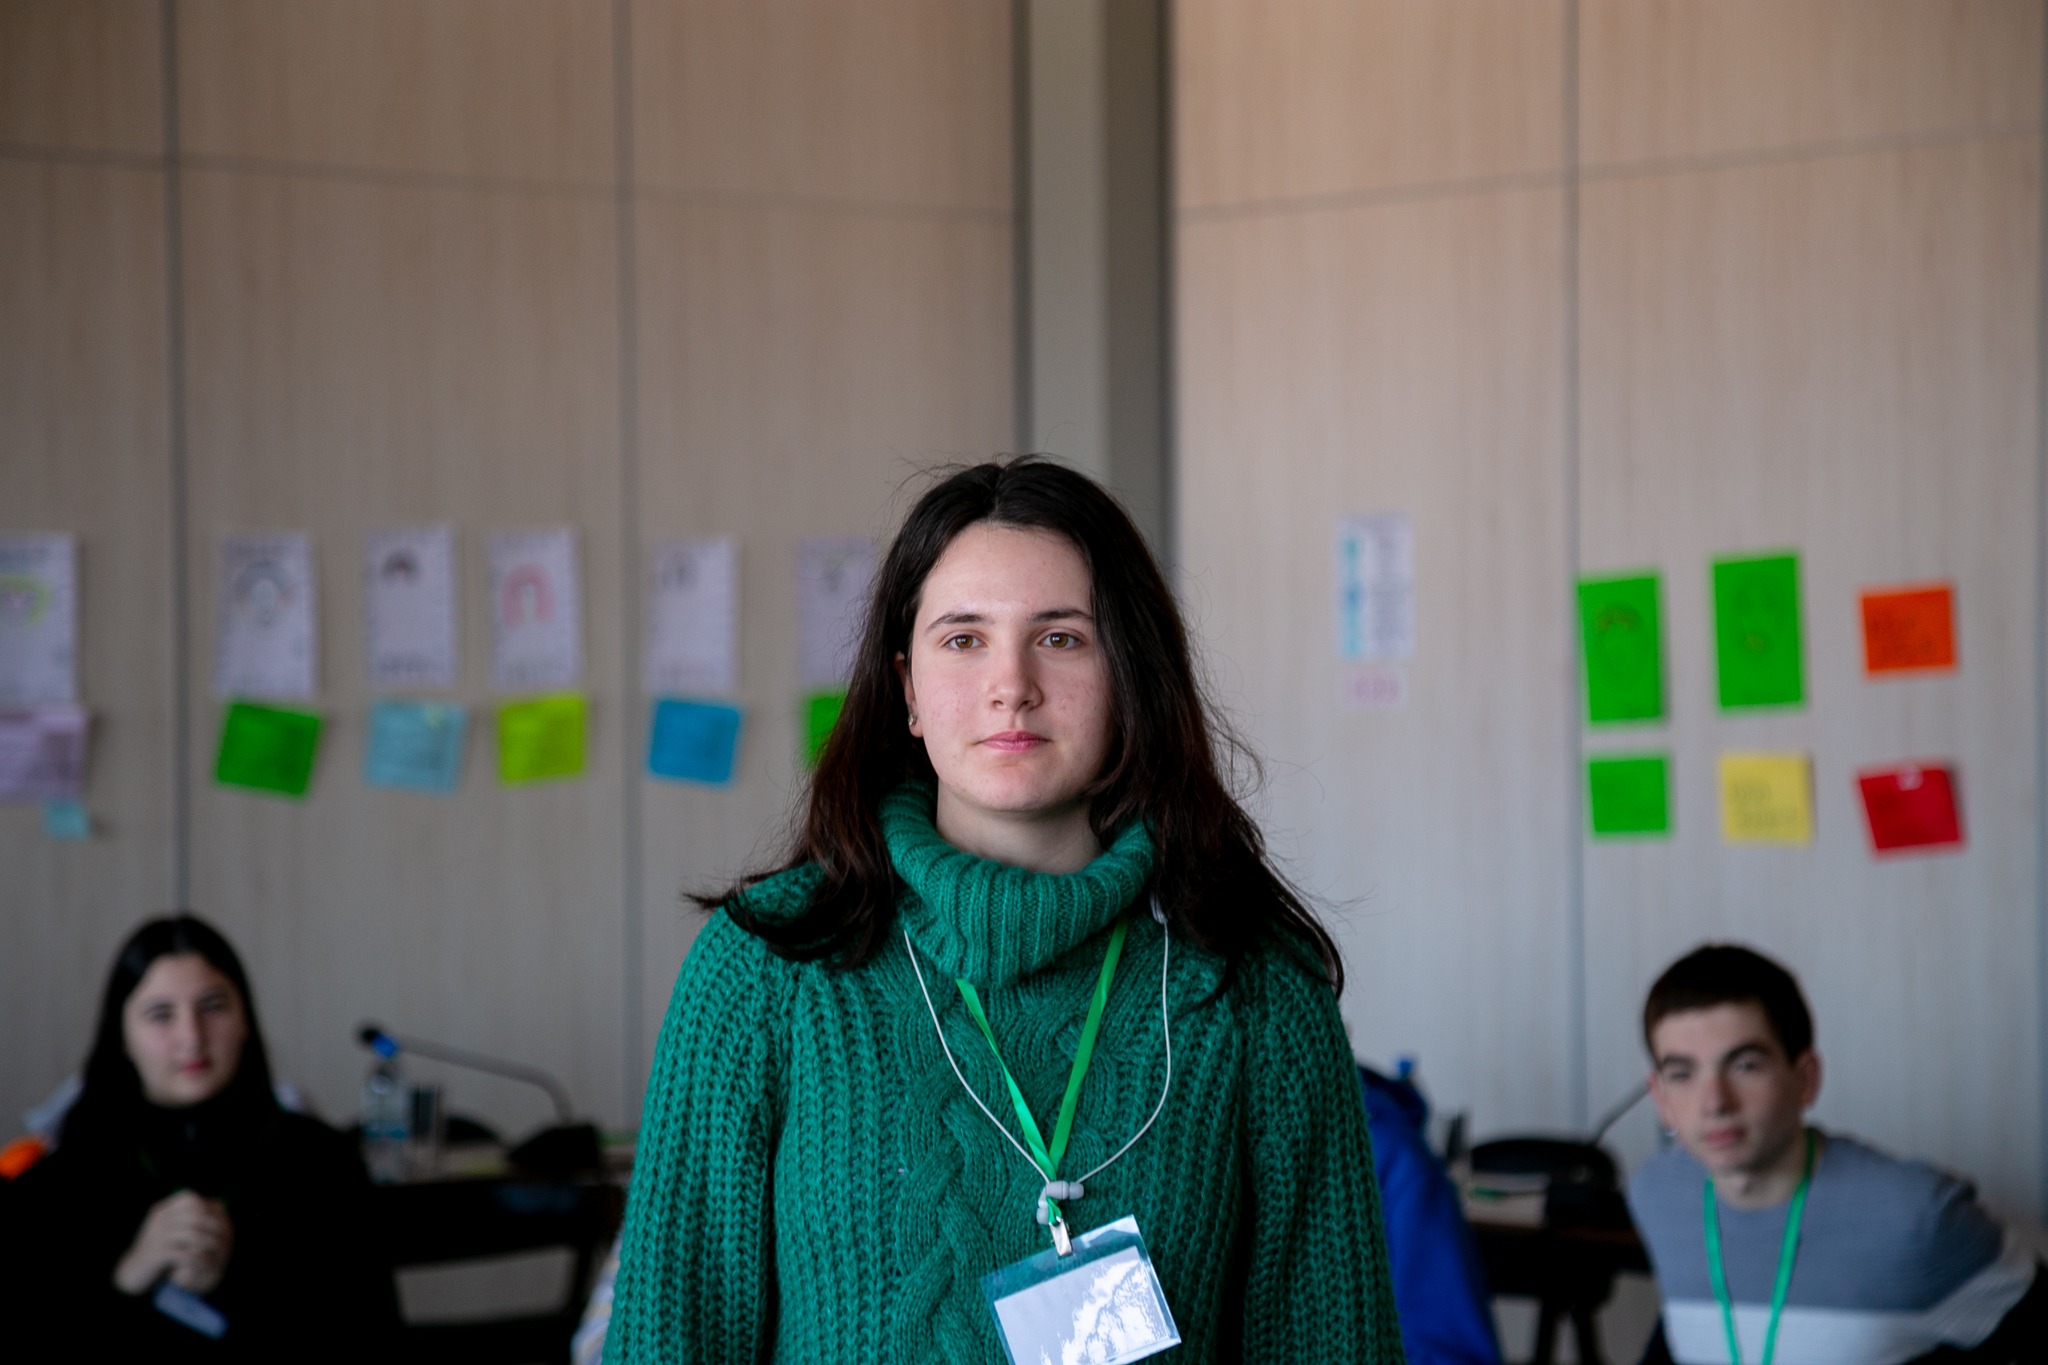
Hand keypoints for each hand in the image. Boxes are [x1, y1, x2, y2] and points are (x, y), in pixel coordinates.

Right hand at [113, 1191, 233, 1296]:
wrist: (132, 1271)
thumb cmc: (156, 1249)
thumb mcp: (168, 1229)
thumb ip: (186, 1218)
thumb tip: (218, 1205)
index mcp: (162, 1211)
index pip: (189, 1199)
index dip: (207, 1207)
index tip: (221, 1218)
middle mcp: (159, 1220)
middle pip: (195, 1216)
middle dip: (214, 1226)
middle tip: (226, 1236)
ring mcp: (157, 1236)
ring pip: (193, 1234)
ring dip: (210, 1243)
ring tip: (220, 1250)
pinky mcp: (157, 1254)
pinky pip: (184, 1253)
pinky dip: (199, 1258)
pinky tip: (207, 1263)